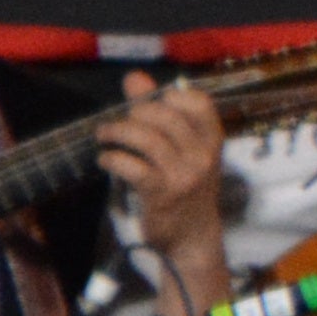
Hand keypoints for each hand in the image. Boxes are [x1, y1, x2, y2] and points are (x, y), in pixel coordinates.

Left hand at [93, 70, 232, 303]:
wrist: (192, 237)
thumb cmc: (186, 189)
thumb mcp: (183, 152)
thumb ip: (160, 114)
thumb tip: (134, 78)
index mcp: (212, 140)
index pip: (197, 102)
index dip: (169, 96)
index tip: (149, 104)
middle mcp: (202, 154)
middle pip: (164, 116)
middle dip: (133, 114)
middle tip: (116, 124)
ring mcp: (183, 174)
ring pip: (146, 138)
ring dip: (116, 133)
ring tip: (104, 136)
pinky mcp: (161, 193)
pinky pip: (132, 166)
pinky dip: (112, 158)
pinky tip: (106, 160)